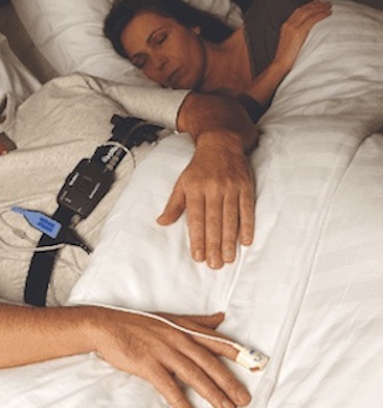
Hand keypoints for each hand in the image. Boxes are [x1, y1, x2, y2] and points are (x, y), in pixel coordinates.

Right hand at [96, 310, 250, 407]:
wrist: (105, 325)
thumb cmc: (138, 323)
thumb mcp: (170, 318)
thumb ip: (197, 322)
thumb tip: (222, 318)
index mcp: (183, 329)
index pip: (215, 342)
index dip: (237, 353)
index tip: (257, 365)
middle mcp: (176, 338)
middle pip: (208, 362)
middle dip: (228, 381)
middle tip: (244, 399)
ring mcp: (161, 350)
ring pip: (192, 374)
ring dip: (211, 392)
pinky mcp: (146, 363)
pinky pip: (167, 385)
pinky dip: (179, 400)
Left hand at [157, 132, 254, 267]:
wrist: (221, 143)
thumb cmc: (199, 167)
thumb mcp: (182, 183)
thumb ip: (174, 205)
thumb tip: (161, 222)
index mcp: (195, 189)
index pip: (196, 219)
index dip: (197, 239)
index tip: (198, 257)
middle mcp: (213, 188)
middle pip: (214, 222)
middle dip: (214, 245)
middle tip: (215, 264)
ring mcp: (231, 187)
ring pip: (230, 218)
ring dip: (230, 240)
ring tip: (228, 258)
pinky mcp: (245, 186)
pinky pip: (247, 209)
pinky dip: (247, 226)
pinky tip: (246, 241)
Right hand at [273, 0, 331, 73]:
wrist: (280, 64)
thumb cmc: (286, 58)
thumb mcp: (289, 43)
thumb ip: (296, 35)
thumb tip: (307, 33)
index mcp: (285, 26)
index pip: (298, 11)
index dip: (309, 6)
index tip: (318, 3)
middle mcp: (288, 24)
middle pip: (304, 9)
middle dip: (316, 5)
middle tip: (326, 2)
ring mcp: (293, 28)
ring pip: (308, 12)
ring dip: (320, 8)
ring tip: (329, 6)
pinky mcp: (298, 32)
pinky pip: (312, 20)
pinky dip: (321, 15)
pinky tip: (328, 13)